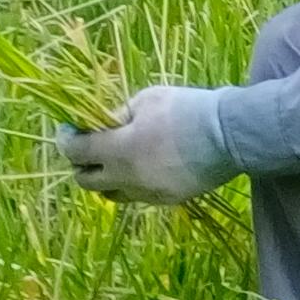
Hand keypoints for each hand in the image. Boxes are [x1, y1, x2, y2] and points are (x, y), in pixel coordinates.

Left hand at [51, 86, 230, 205]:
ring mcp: (148, 192)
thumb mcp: (148, 100)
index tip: (68, 130)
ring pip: (112, 194)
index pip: (75, 152)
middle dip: (81, 164)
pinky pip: (140, 195)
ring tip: (118, 161)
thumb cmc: (188, 110)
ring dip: (107, 178)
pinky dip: (134, 183)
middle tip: (90, 148)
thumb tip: (104, 124)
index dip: (65, 140)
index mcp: (118, 149)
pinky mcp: (169, 199)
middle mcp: (127, 177)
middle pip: (86, 182)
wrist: (233, 135)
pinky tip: (148, 166)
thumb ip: (119, 114)